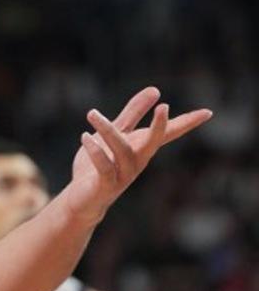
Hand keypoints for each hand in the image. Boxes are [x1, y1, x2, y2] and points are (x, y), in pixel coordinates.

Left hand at [66, 87, 211, 225]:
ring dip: (108, 131)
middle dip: (160, 127)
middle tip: (164, 107)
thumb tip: (155, 90)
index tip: (208, 112)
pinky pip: (105, 167)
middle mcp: (137, 161)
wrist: (82, 200)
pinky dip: (96, 152)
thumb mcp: (116, 133)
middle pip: (153, 143)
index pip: (168, 133)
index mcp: (141, 148)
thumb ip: (134, 112)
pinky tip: (85, 137)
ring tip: (92, 113)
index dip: (187, 123)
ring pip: (122, 151)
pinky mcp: (106, 185)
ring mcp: (123, 175)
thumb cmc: (98, 165)